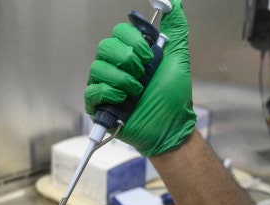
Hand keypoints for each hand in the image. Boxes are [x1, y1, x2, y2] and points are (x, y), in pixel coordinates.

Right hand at [84, 0, 195, 156]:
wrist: (170, 127)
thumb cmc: (173, 97)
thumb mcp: (178, 58)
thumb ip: (175, 28)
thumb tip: (174, 2)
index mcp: (133, 53)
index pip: (119, 32)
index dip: (133, 41)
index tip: (149, 56)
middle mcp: (117, 66)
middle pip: (105, 47)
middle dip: (127, 59)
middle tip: (143, 74)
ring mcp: (107, 85)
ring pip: (97, 67)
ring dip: (121, 78)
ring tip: (137, 90)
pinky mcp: (100, 105)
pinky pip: (92, 90)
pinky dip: (109, 93)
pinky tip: (124, 100)